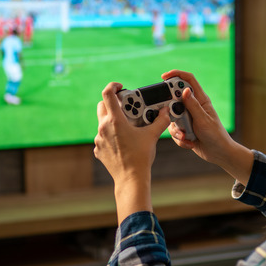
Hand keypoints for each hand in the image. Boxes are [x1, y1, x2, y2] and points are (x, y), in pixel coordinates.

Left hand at [94, 82, 170, 221]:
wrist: (131, 178)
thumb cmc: (141, 156)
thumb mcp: (152, 136)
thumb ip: (161, 120)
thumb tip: (167, 111)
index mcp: (115, 121)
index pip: (107, 94)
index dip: (113, 86)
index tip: (120, 86)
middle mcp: (103, 128)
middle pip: (102, 106)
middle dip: (113, 103)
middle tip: (126, 107)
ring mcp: (99, 139)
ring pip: (102, 123)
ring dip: (113, 120)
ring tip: (128, 127)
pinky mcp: (98, 149)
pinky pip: (103, 137)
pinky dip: (111, 135)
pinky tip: (122, 141)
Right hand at [161, 70, 253, 183]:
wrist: (218, 154)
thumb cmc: (216, 135)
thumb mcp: (203, 120)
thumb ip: (193, 105)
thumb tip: (184, 90)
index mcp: (200, 100)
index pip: (188, 80)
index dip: (176, 75)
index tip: (163, 77)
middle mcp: (193, 106)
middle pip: (174, 99)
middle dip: (171, 110)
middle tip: (175, 119)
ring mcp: (187, 118)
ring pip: (171, 117)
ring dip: (176, 129)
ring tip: (186, 136)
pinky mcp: (184, 128)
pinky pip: (173, 130)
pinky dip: (179, 138)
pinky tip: (189, 142)